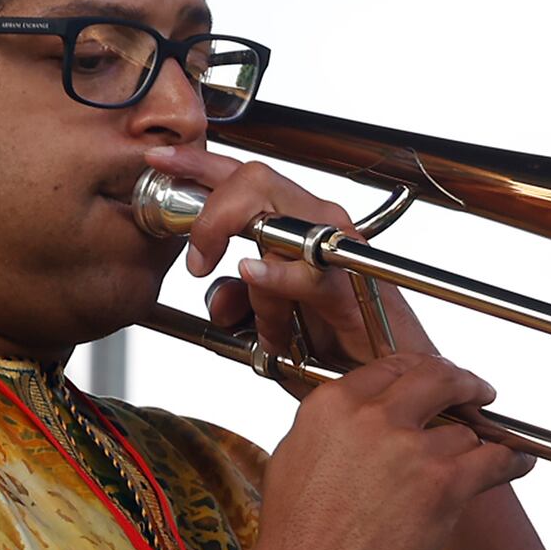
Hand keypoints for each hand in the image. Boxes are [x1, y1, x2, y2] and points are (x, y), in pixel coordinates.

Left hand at [143, 146, 433, 378]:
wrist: (391, 385)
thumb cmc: (339, 350)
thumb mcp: (270, 325)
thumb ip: (239, 302)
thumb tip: (216, 292)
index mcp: (298, 227)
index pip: (243, 178)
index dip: (198, 164)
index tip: (158, 163)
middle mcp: (321, 226)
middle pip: (255, 180)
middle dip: (211, 211)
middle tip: (196, 258)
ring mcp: (341, 252)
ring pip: (277, 219)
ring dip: (246, 261)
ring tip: (237, 299)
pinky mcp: (353, 288)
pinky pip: (307, 272)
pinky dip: (277, 275)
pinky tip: (254, 275)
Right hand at [249, 353, 535, 549]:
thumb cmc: (295, 537)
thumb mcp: (295, 455)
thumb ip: (332, 426)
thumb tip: (356, 419)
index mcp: (333, 405)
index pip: (390, 367)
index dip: (420, 372)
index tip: (434, 379)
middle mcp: (372, 416)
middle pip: (435, 378)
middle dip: (462, 381)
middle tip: (477, 390)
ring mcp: (410, 447)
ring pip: (462, 431)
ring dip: (472, 447)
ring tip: (481, 456)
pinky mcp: (442, 484)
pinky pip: (494, 459)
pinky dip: (512, 460)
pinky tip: (520, 461)